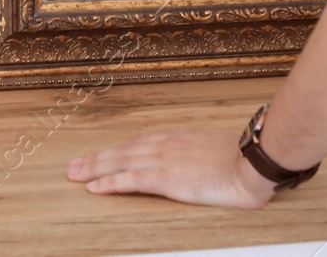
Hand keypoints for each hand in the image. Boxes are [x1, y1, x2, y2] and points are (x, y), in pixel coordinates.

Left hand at [66, 129, 278, 208]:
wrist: (252, 162)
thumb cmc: (243, 159)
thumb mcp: (217, 152)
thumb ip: (202, 155)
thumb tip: (203, 162)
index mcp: (177, 140)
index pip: (139, 144)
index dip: (117, 150)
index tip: (102, 155)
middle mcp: (165, 146)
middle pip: (122, 151)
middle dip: (97, 158)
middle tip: (74, 165)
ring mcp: (164, 160)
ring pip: (119, 162)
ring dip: (94, 168)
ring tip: (74, 174)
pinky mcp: (166, 178)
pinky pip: (130, 180)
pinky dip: (110, 182)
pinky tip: (94, 187)